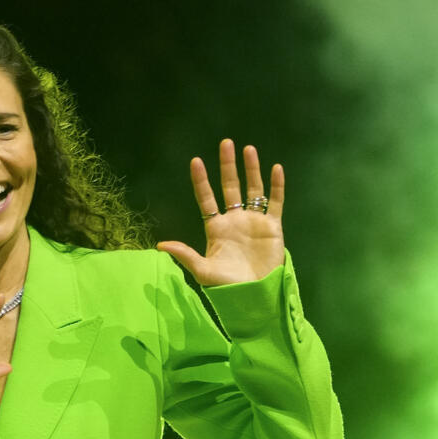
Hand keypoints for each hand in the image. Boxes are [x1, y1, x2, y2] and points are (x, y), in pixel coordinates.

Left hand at [158, 139, 284, 285]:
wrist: (256, 295)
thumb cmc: (228, 285)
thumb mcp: (203, 271)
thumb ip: (185, 255)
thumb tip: (160, 244)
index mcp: (216, 228)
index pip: (207, 199)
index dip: (201, 181)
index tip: (195, 161)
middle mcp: (235, 220)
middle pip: (231, 187)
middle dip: (227, 166)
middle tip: (225, 143)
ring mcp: (255, 221)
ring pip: (254, 189)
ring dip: (251, 169)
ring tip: (248, 149)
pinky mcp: (273, 226)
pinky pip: (275, 202)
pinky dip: (277, 186)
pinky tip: (276, 168)